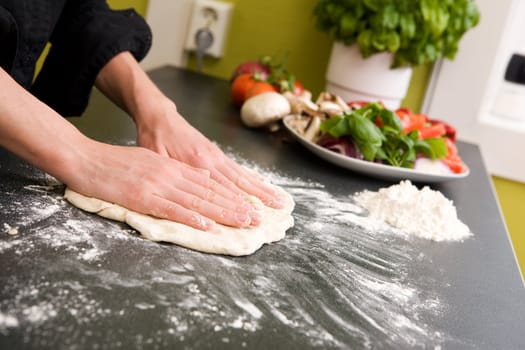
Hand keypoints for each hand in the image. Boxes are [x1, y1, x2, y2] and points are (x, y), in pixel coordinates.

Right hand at [65, 140, 259, 229]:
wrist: (87, 158)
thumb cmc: (117, 163)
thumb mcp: (152, 161)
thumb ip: (174, 172)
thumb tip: (198, 180)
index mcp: (173, 167)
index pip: (209, 183)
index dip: (230, 195)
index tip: (249, 206)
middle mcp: (171, 174)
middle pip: (209, 192)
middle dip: (234, 206)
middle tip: (255, 218)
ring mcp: (158, 184)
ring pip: (197, 200)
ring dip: (222, 213)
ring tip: (242, 222)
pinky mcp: (143, 196)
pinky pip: (171, 208)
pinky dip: (191, 217)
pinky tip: (207, 225)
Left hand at [94, 52, 284, 222]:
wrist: (160, 117)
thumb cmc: (155, 138)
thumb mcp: (156, 156)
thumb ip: (174, 172)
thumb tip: (193, 187)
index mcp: (197, 162)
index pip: (221, 188)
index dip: (237, 204)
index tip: (252, 216)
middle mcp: (212, 159)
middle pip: (238, 184)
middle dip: (257, 200)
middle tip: (273, 213)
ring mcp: (217, 156)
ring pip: (243, 176)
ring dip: (261, 190)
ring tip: (278, 201)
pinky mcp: (217, 154)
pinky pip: (239, 169)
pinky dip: (253, 179)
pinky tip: (263, 186)